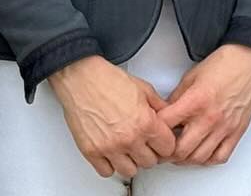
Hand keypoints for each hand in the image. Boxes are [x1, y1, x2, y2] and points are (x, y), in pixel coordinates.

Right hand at [48, 55, 175, 177]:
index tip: (161, 141)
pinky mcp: (92, 152)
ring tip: (128, 149)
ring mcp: (110, 148)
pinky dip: (110, 165)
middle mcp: (129, 139)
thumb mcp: (143, 88)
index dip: (166, 143)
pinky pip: (106, 172)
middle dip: (150, 152)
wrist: (82, 78)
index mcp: (145, 123)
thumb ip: (159, 106)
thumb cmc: (108, 80)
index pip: (167, 148)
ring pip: (130, 171)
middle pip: (150, 162)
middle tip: (144, 143)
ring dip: (131, 161)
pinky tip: (111, 152)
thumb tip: (167, 116)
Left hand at [157, 44, 250, 165]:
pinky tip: (201, 152)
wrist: (250, 61)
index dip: (154, 129)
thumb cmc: (225, 64)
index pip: (166, 125)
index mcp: (195, 101)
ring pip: (198, 158)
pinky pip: (220, 157)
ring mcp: (224, 128)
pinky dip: (207, 159)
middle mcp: (209, 118)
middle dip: (167, 151)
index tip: (152, 129)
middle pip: (180, 150)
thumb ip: (177, 97)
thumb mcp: (192, 76)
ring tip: (179, 151)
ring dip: (185, 159)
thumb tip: (166, 112)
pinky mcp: (236, 132)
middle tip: (163, 147)